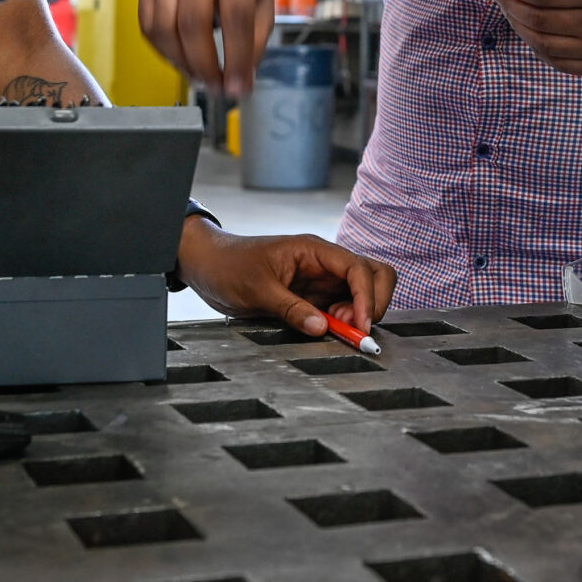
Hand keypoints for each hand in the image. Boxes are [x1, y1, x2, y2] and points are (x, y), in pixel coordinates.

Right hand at [139, 0, 274, 99]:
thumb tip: (242, 81)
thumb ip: (256, 41)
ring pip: (164, 29)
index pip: (235, 18)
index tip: (237, 86)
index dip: (235, 58)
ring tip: (200, 77)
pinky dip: (164, 53)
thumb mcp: (261, 1)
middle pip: (193, 24)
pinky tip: (182, 60)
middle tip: (216, 87)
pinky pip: (149, 27)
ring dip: (182, 63)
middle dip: (205, 66)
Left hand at [175, 215, 396, 334]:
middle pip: (373, 274)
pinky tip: (328, 331)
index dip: (367, 296)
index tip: (361, 325)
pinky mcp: (313, 297)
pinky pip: (342, 307)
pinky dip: (345, 322)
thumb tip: (323, 328)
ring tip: (336, 330)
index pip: (357, 268)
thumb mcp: (257, 289)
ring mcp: (320, 280)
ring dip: (359, 313)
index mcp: (314, 250)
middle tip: (353, 328)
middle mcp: (323, 264)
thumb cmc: (229, 266)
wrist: (207, 266)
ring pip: (362, 292)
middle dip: (374, 302)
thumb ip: (291, 308)